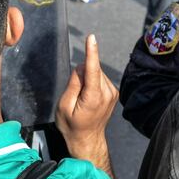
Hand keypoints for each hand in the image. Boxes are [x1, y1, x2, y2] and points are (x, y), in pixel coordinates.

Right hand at [56, 34, 117, 178]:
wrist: (87, 140)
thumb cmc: (71, 124)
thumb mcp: (64, 105)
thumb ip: (74, 83)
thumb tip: (82, 67)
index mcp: (94, 97)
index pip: (93, 69)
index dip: (91, 52)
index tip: (91, 37)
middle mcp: (107, 93)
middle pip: (92, 69)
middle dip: (81, 74)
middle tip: (74, 94)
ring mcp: (112, 93)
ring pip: (96, 72)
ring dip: (87, 78)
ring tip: (81, 97)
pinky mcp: (113, 93)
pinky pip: (99, 78)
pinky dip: (92, 81)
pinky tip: (88, 96)